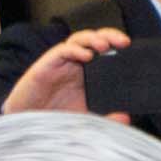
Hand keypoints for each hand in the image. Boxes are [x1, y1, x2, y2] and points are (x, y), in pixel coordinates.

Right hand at [3, 28, 130, 118]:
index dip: (118, 46)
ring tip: (105, 45)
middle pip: (94, 40)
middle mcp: (75, 65)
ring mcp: (61, 64)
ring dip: (93, 38)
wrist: (27, 124)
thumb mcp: (87, 121)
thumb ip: (107, 120)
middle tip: (124, 42)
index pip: (106, 51)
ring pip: (78, 40)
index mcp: (88, 73)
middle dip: (110, 36)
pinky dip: (74, 50)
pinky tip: (86, 55)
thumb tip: (126, 117)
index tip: (133, 49)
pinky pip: (61, 51)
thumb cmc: (55, 119)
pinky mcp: (46, 66)